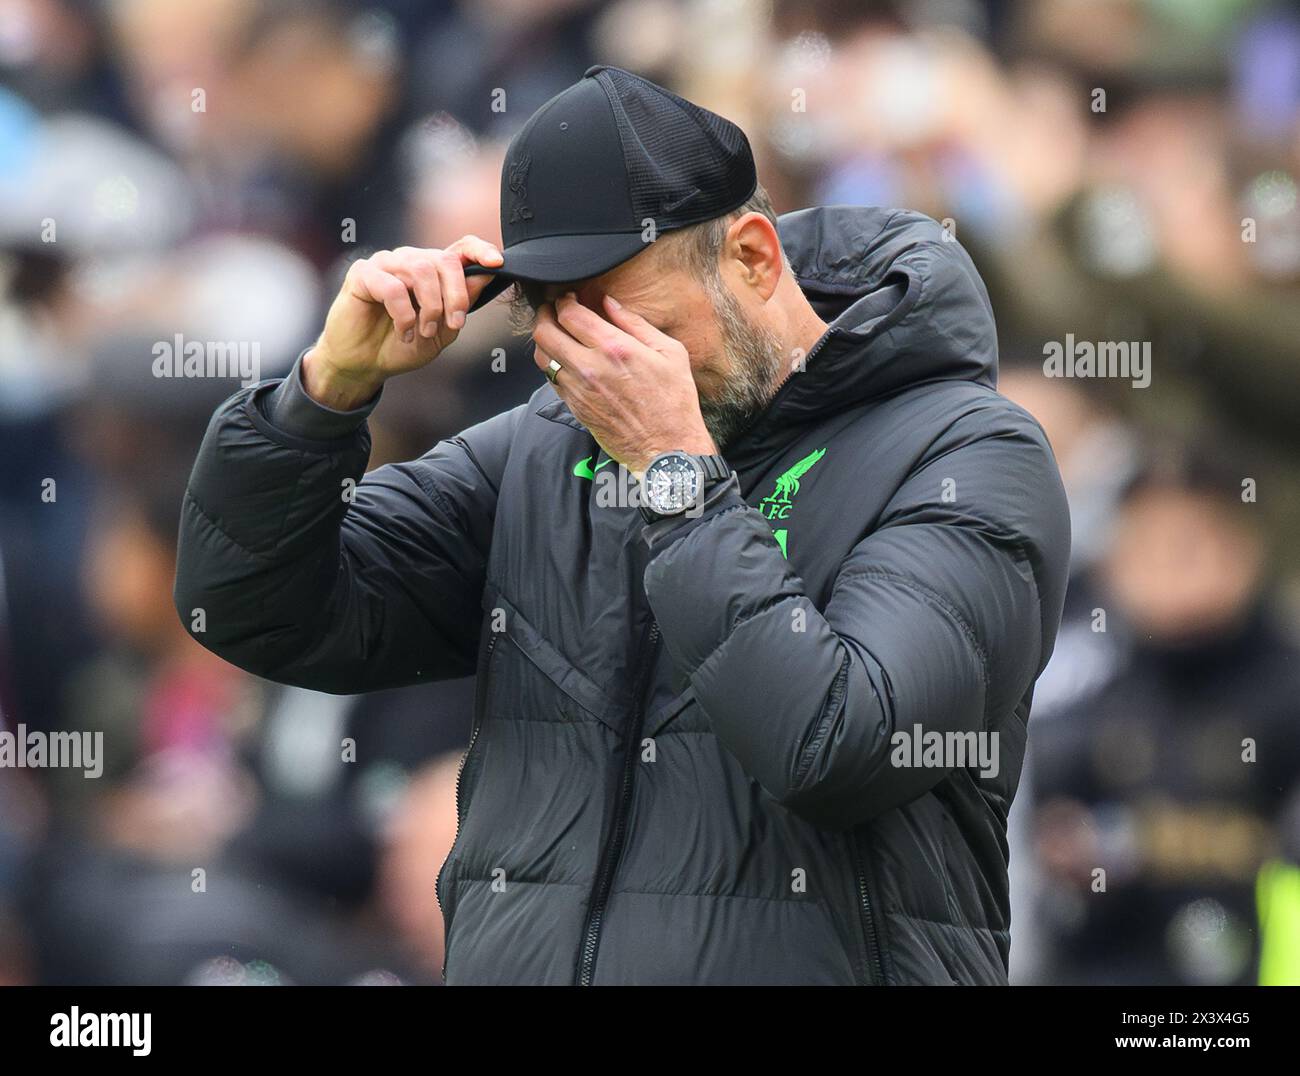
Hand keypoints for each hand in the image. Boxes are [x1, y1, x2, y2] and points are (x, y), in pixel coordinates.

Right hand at [303, 236, 503, 409]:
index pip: (460, 247)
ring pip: (421, 269)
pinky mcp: (363, 274)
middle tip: (455, 324)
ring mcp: (386, 263)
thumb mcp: (443, 331)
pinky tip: (403, 332)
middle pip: (445, 260)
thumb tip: (484, 276)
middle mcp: (410, 260)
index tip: (497, 263)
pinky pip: (392, 287)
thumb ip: (462, 304)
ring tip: (426, 331)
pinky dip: (404, 314)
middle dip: (456, 294)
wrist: (365, 364)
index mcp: (432, 271)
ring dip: (431, 306)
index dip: (480, 250)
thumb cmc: (402, 346)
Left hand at [532, 292, 715, 474]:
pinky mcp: (575, 407)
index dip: (563, 300)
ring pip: (541, 356)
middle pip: (544, 332)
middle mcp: (590, 368)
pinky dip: (552, 363)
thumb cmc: (674, 401)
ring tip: (555, 333)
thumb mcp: (670, 353)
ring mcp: (578, 389)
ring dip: (544, 340)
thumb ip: (636, 324)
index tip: (568, 297)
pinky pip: (551, 378)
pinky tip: (565, 359)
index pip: (570, 314)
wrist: (667, 448)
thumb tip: (610, 303)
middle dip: (544, 314)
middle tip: (551, 310)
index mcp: (615, 348)